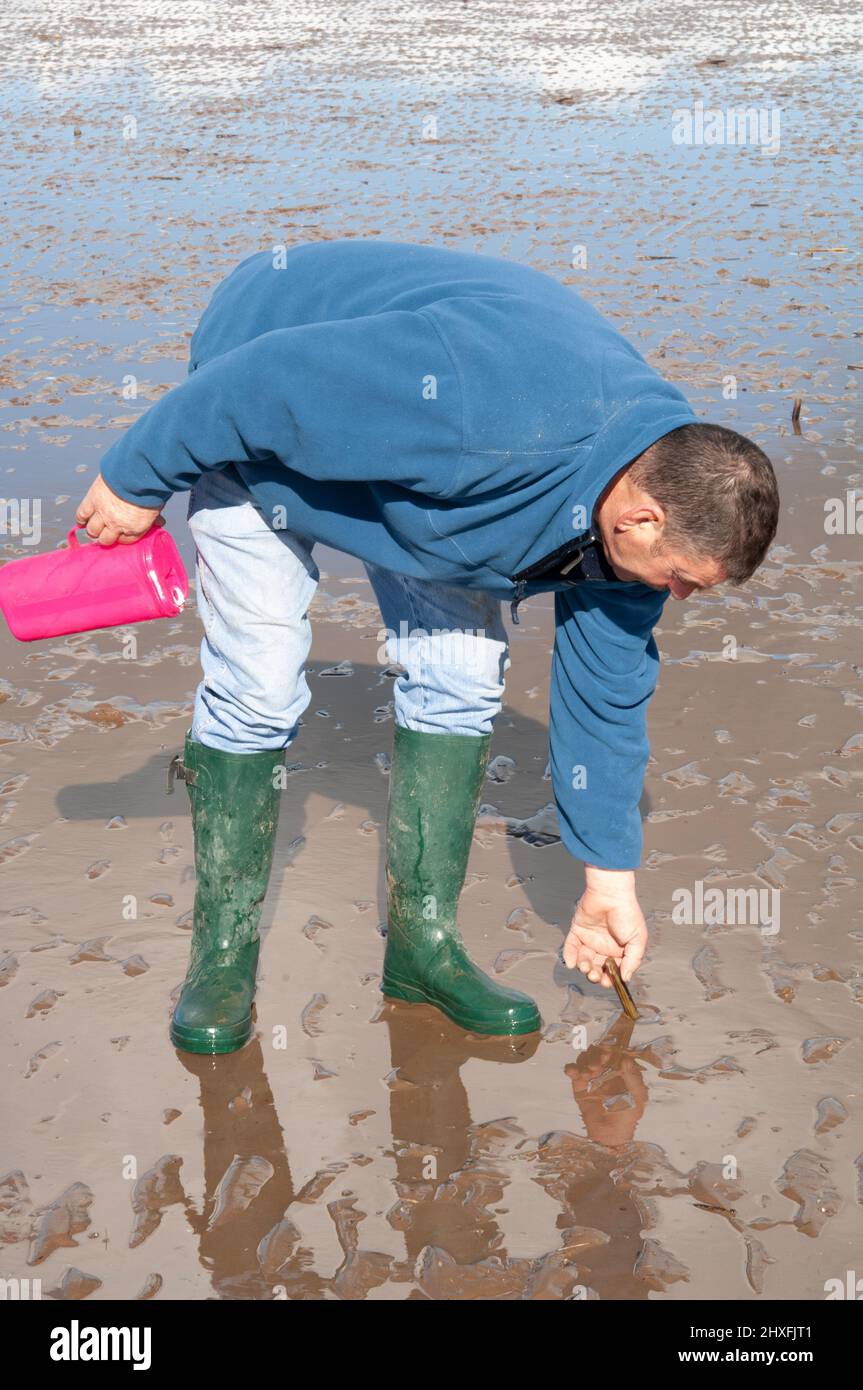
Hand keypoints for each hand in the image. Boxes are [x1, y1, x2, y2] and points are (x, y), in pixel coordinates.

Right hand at [76, 474, 163, 545]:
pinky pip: (82, 515)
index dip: (123, 537)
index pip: (125, 541)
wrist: (137, 472)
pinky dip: (81, 520)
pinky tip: (82, 522)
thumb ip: (154, 517)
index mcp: (134, 529)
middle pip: (106, 539)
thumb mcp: (156, 508)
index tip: (122, 534)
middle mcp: (116, 524)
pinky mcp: (92, 500)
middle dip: (107, 537)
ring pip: (92, 530)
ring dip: (94, 530)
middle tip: (106, 533)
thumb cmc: (150, 489)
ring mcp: (102, 513)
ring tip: (95, 528)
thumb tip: (159, 522)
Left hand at [563, 867, 646, 984]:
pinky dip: (569, 956)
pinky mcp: (578, 930)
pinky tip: (572, 962)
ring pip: (584, 960)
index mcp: (619, 949)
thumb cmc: (627, 913)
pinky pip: (571, 946)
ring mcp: (590, 939)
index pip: (613, 970)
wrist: (611, 894)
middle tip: (595, 975)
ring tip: (586, 967)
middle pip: (597, 968)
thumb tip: (626, 978)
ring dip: (584, 967)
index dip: (610, 979)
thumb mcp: (638, 939)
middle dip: (596, 975)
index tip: (608, 982)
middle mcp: (604, 946)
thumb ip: (633, 960)